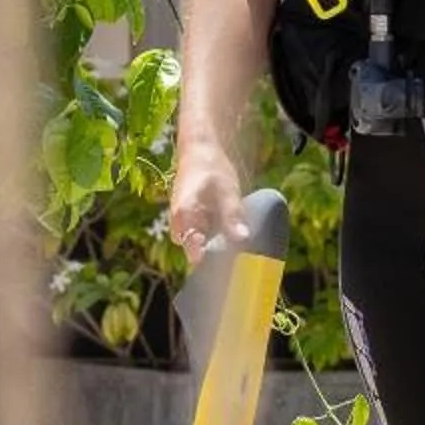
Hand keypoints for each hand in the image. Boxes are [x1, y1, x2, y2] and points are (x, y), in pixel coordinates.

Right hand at [168, 141, 246, 266]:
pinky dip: (220, 242)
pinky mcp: (193, 225)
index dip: (214, 266)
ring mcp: (185, 227)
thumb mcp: (227, 190)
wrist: (200, 153)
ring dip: (221, 252)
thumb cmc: (212, 169)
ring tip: (244, 256)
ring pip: (203, 248)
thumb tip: (242, 239)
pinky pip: (206, 240)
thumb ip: (232, 215)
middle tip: (244, 266)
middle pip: (199, 255)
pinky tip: (237, 242)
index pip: (195, 254)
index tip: (234, 272)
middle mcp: (180, 227)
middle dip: (219, 262)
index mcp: (184, 218)